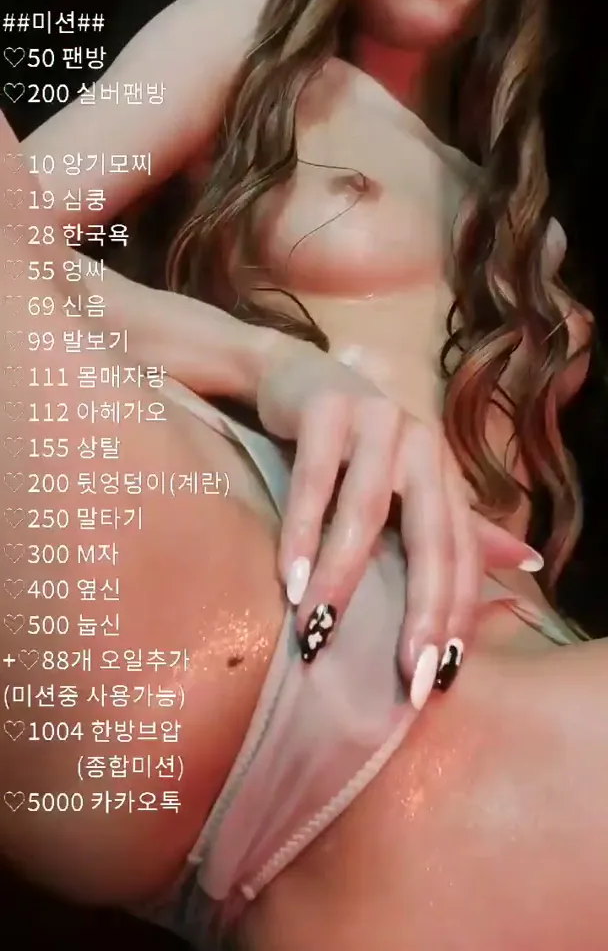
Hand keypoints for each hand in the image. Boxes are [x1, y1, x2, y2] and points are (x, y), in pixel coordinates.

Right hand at [256, 343, 542, 708]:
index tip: (437, 679)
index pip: (460, 552)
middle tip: (405, 674)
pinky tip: (291, 579)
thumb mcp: (407, 485)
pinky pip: (314, 481)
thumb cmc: (352, 444)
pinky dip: (301, 533)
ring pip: (364, 511)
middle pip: (429, 536)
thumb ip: (458, 525)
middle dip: (421, 610)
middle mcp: (421, 444)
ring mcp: (375, 421)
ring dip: (342, 577)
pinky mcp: (326, 408)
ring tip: (319, 633)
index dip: (455, 615)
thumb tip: (528, 563)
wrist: (296, 377)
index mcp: (444, 471)